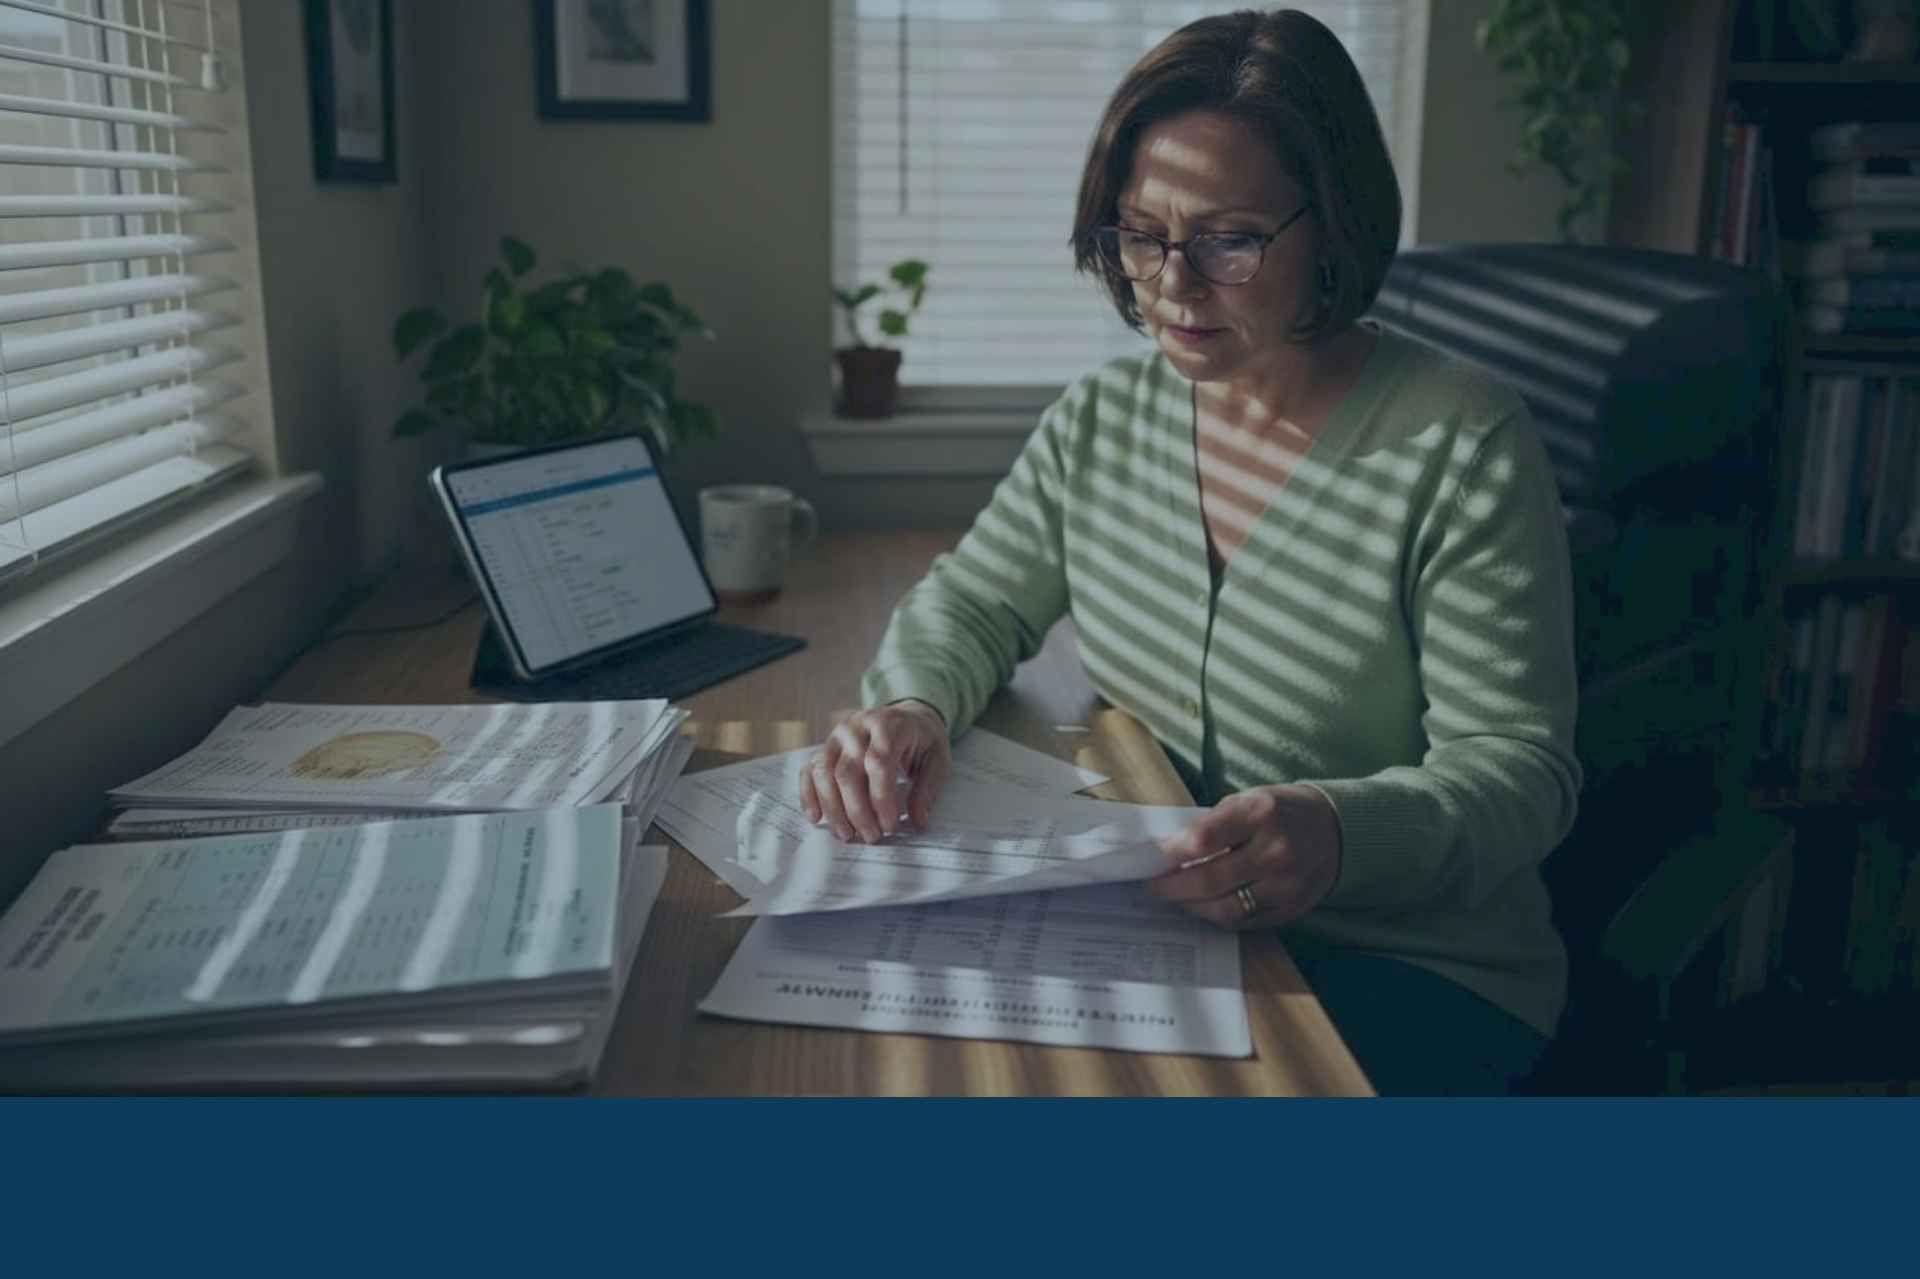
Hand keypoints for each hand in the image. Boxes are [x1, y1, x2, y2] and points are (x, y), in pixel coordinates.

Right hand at [798, 700, 951, 842]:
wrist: (908, 717)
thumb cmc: (923, 741)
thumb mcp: (938, 760)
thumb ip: (927, 789)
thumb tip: (917, 821)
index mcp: (890, 725)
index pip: (878, 763)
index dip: (881, 799)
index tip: (889, 826)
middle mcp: (858, 726)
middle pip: (847, 772)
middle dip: (857, 811)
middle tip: (871, 837)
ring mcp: (837, 735)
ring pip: (823, 773)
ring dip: (832, 808)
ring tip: (847, 834)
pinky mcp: (826, 746)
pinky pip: (809, 770)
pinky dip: (808, 795)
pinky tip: (816, 817)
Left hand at [1148, 784, 1341, 929]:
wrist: (1335, 830)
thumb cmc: (1280, 811)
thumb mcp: (1247, 800)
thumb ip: (1211, 824)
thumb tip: (1168, 852)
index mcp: (1261, 813)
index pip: (1203, 840)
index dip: (1170, 855)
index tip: (1150, 860)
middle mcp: (1277, 849)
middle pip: (1210, 879)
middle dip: (1173, 887)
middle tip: (1154, 886)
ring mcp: (1287, 883)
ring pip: (1226, 908)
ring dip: (1193, 907)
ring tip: (1177, 898)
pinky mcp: (1292, 908)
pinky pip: (1245, 922)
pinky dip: (1219, 916)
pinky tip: (1205, 907)